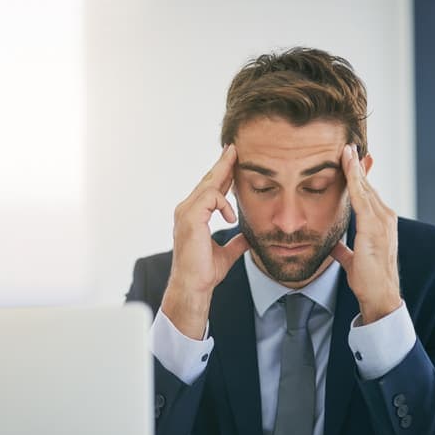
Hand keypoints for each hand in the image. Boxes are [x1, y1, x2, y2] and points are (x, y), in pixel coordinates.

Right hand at [162, 144, 249, 339]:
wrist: (194, 286)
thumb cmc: (204, 272)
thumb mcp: (226, 253)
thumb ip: (236, 242)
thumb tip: (248, 236)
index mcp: (193, 216)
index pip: (209, 189)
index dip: (222, 175)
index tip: (233, 160)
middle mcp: (186, 210)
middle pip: (207, 181)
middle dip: (222, 164)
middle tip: (234, 148)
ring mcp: (186, 213)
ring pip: (207, 185)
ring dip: (223, 173)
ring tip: (235, 159)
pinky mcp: (190, 218)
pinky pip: (210, 198)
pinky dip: (223, 204)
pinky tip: (232, 217)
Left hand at [330, 144, 401, 324]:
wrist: (378, 295)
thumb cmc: (367, 278)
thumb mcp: (353, 259)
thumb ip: (345, 249)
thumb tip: (334, 246)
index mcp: (379, 222)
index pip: (366, 193)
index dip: (357, 176)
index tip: (348, 159)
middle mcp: (384, 217)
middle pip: (367, 185)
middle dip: (356, 165)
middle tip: (346, 145)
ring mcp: (382, 221)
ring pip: (365, 188)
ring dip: (355, 168)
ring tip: (345, 150)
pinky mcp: (374, 227)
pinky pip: (362, 199)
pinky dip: (355, 181)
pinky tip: (348, 169)